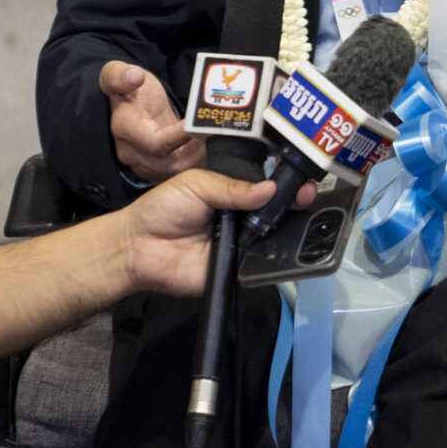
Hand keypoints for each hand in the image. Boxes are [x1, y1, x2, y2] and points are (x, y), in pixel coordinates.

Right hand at [103, 60, 202, 182]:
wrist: (133, 104)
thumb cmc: (130, 87)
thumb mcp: (119, 72)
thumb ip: (120, 74)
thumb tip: (134, 76)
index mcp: (124, 128)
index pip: (154, 143)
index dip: (179, 136)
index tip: (197, 123)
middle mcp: (130, 153)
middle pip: (168, 164)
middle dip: (193, 150)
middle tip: (208, 130)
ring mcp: (142, 166)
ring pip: (176, 173)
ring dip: (195, 157)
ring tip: (205, 136)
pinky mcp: (154, 172)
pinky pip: (177, 176)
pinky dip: (192, 163)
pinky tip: (199, 146)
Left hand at [118, 170, 306, 297]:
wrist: (138, 247)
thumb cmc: (163, 208)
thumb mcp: (197, 184)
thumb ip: (232, 187)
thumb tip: (269, 189)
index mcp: (232, 195)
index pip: (265, 188)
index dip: (284, 183)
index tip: (301, 177)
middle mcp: (241, 220)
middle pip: (275, 212)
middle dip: (295, 202)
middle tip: (308, 193)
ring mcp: (241, 246)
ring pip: (273, 237)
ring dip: (290, 227)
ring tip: (307, 214)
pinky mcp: (236, 269)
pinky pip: (260, 264)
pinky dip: (273, 256)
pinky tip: (289, 245)